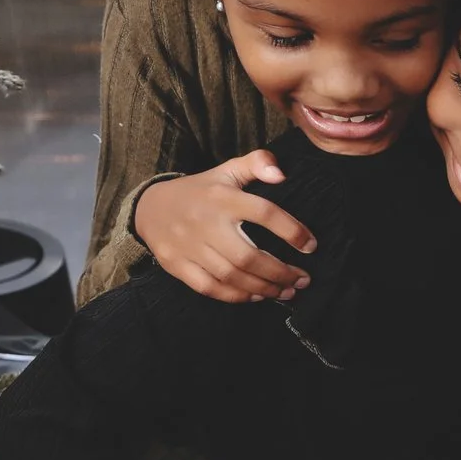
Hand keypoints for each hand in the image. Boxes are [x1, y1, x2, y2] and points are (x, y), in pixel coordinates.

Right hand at [133, 150, 314, 301]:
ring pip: (231, 276)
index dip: (292, 231)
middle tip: (302, 279)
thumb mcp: (227, 170)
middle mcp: (205, 222)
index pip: (264, 213)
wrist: (149, 207)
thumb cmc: (201, 191)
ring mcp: (189, 246)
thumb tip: (281, 174)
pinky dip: (236, 296)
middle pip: (248, 256)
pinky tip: (257, 296)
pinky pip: (210, 287)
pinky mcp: (176, 264)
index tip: (311, 246)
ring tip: (287, 291)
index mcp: (223, 197)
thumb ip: (257, 163)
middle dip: (281, 272)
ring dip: (264, 288)